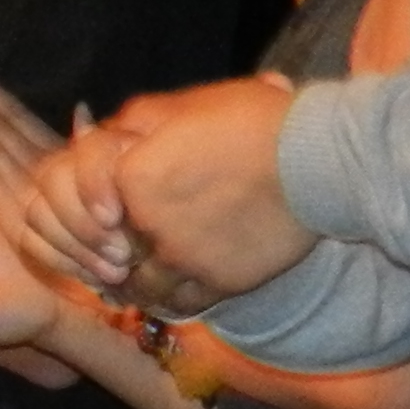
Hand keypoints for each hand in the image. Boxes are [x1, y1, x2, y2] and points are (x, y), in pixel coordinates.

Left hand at [109, 76, 311, 304]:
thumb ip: (141, 119)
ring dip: (137, 280)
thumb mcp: (192, 105)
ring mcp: (180, 257)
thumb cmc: (258, 123)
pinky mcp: (214, 282)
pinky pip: (176, 303)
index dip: (94, 206)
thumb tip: (103, 130)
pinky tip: (174, 289)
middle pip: (108, 246)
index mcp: (133, 175)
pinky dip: (170, 299)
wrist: (320, 160)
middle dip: (110, 248)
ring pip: (139, 282)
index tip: (109, 211)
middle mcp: (147, 223)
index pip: (89, 201)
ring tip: (147, 272)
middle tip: (117, 250)